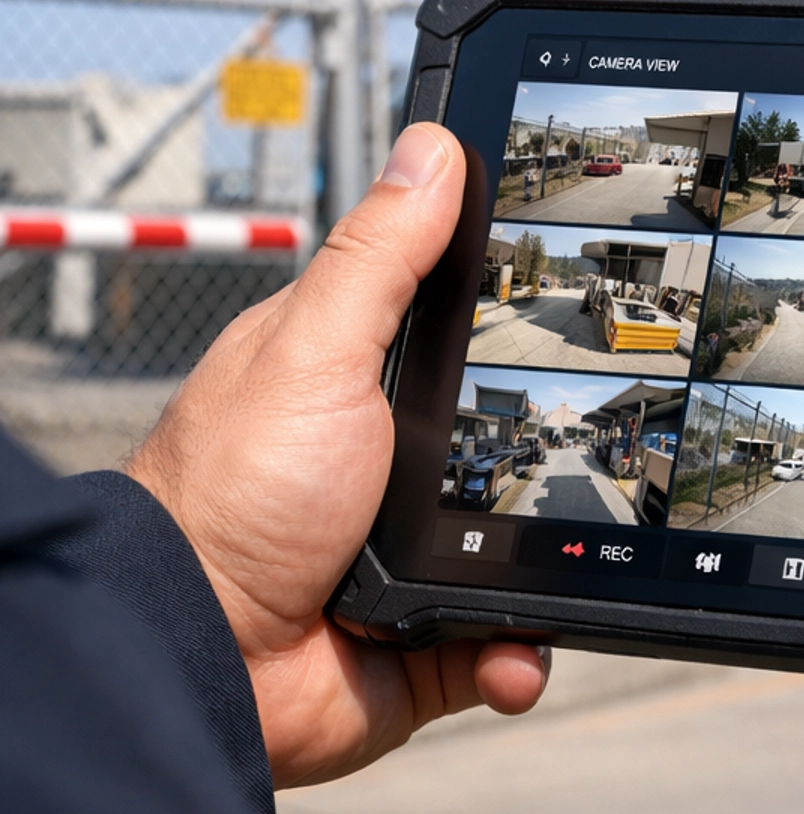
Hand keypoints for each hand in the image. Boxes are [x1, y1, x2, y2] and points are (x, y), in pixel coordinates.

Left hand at [128, 125, 547, 788]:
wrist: (200, 663)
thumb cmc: (227, 498)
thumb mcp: (316, 351)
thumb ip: (380, 258)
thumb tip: (431, 150)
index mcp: (352, 378)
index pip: (451, 324)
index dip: (513, 312)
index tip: (579, 296)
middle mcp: (382, 462)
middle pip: (503, 433)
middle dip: (546, 447)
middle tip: (593, 440)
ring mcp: (405, 552)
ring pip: (518, 542)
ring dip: (543, 558)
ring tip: (565, 554)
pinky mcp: (421, 640)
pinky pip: (501, 642)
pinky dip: (518, 650)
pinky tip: (517, 645)